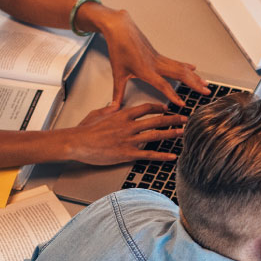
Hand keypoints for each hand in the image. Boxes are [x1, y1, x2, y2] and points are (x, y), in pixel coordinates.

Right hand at [63, 102, 189, 165]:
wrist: (77, 142)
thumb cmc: (84, 130)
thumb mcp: (98, 114)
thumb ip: (109, 109)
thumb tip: (115, 105)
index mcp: (122, 114)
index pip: (146, 108)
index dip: (159, 108)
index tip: (167, 108)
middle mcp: (129, 126)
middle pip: (156, 120)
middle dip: (172, 119)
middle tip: (184, 119)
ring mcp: (129, 140)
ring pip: (155, 135)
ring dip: (171, 134)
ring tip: (182, 133)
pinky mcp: (127, 153)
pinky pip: (148, 155)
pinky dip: (162, 155)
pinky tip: (171, 156)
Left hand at [89, 7, 209, 106]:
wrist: (120, 28)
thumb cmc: (118, 48)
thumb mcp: (117, 72)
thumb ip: (118, 92)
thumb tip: (114, 106)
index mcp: (146, 70)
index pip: (163, 85)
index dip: (173, 95)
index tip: (182, 103)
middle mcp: (155, 64)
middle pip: (180, 74)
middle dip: (194, 84)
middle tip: (206, 91)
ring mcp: (158, 58)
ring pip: (181, 67)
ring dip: (194, 76)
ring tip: (205, 83)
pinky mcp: (159, 54)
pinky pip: (176, 62)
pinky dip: (186, 66)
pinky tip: (193, 68)